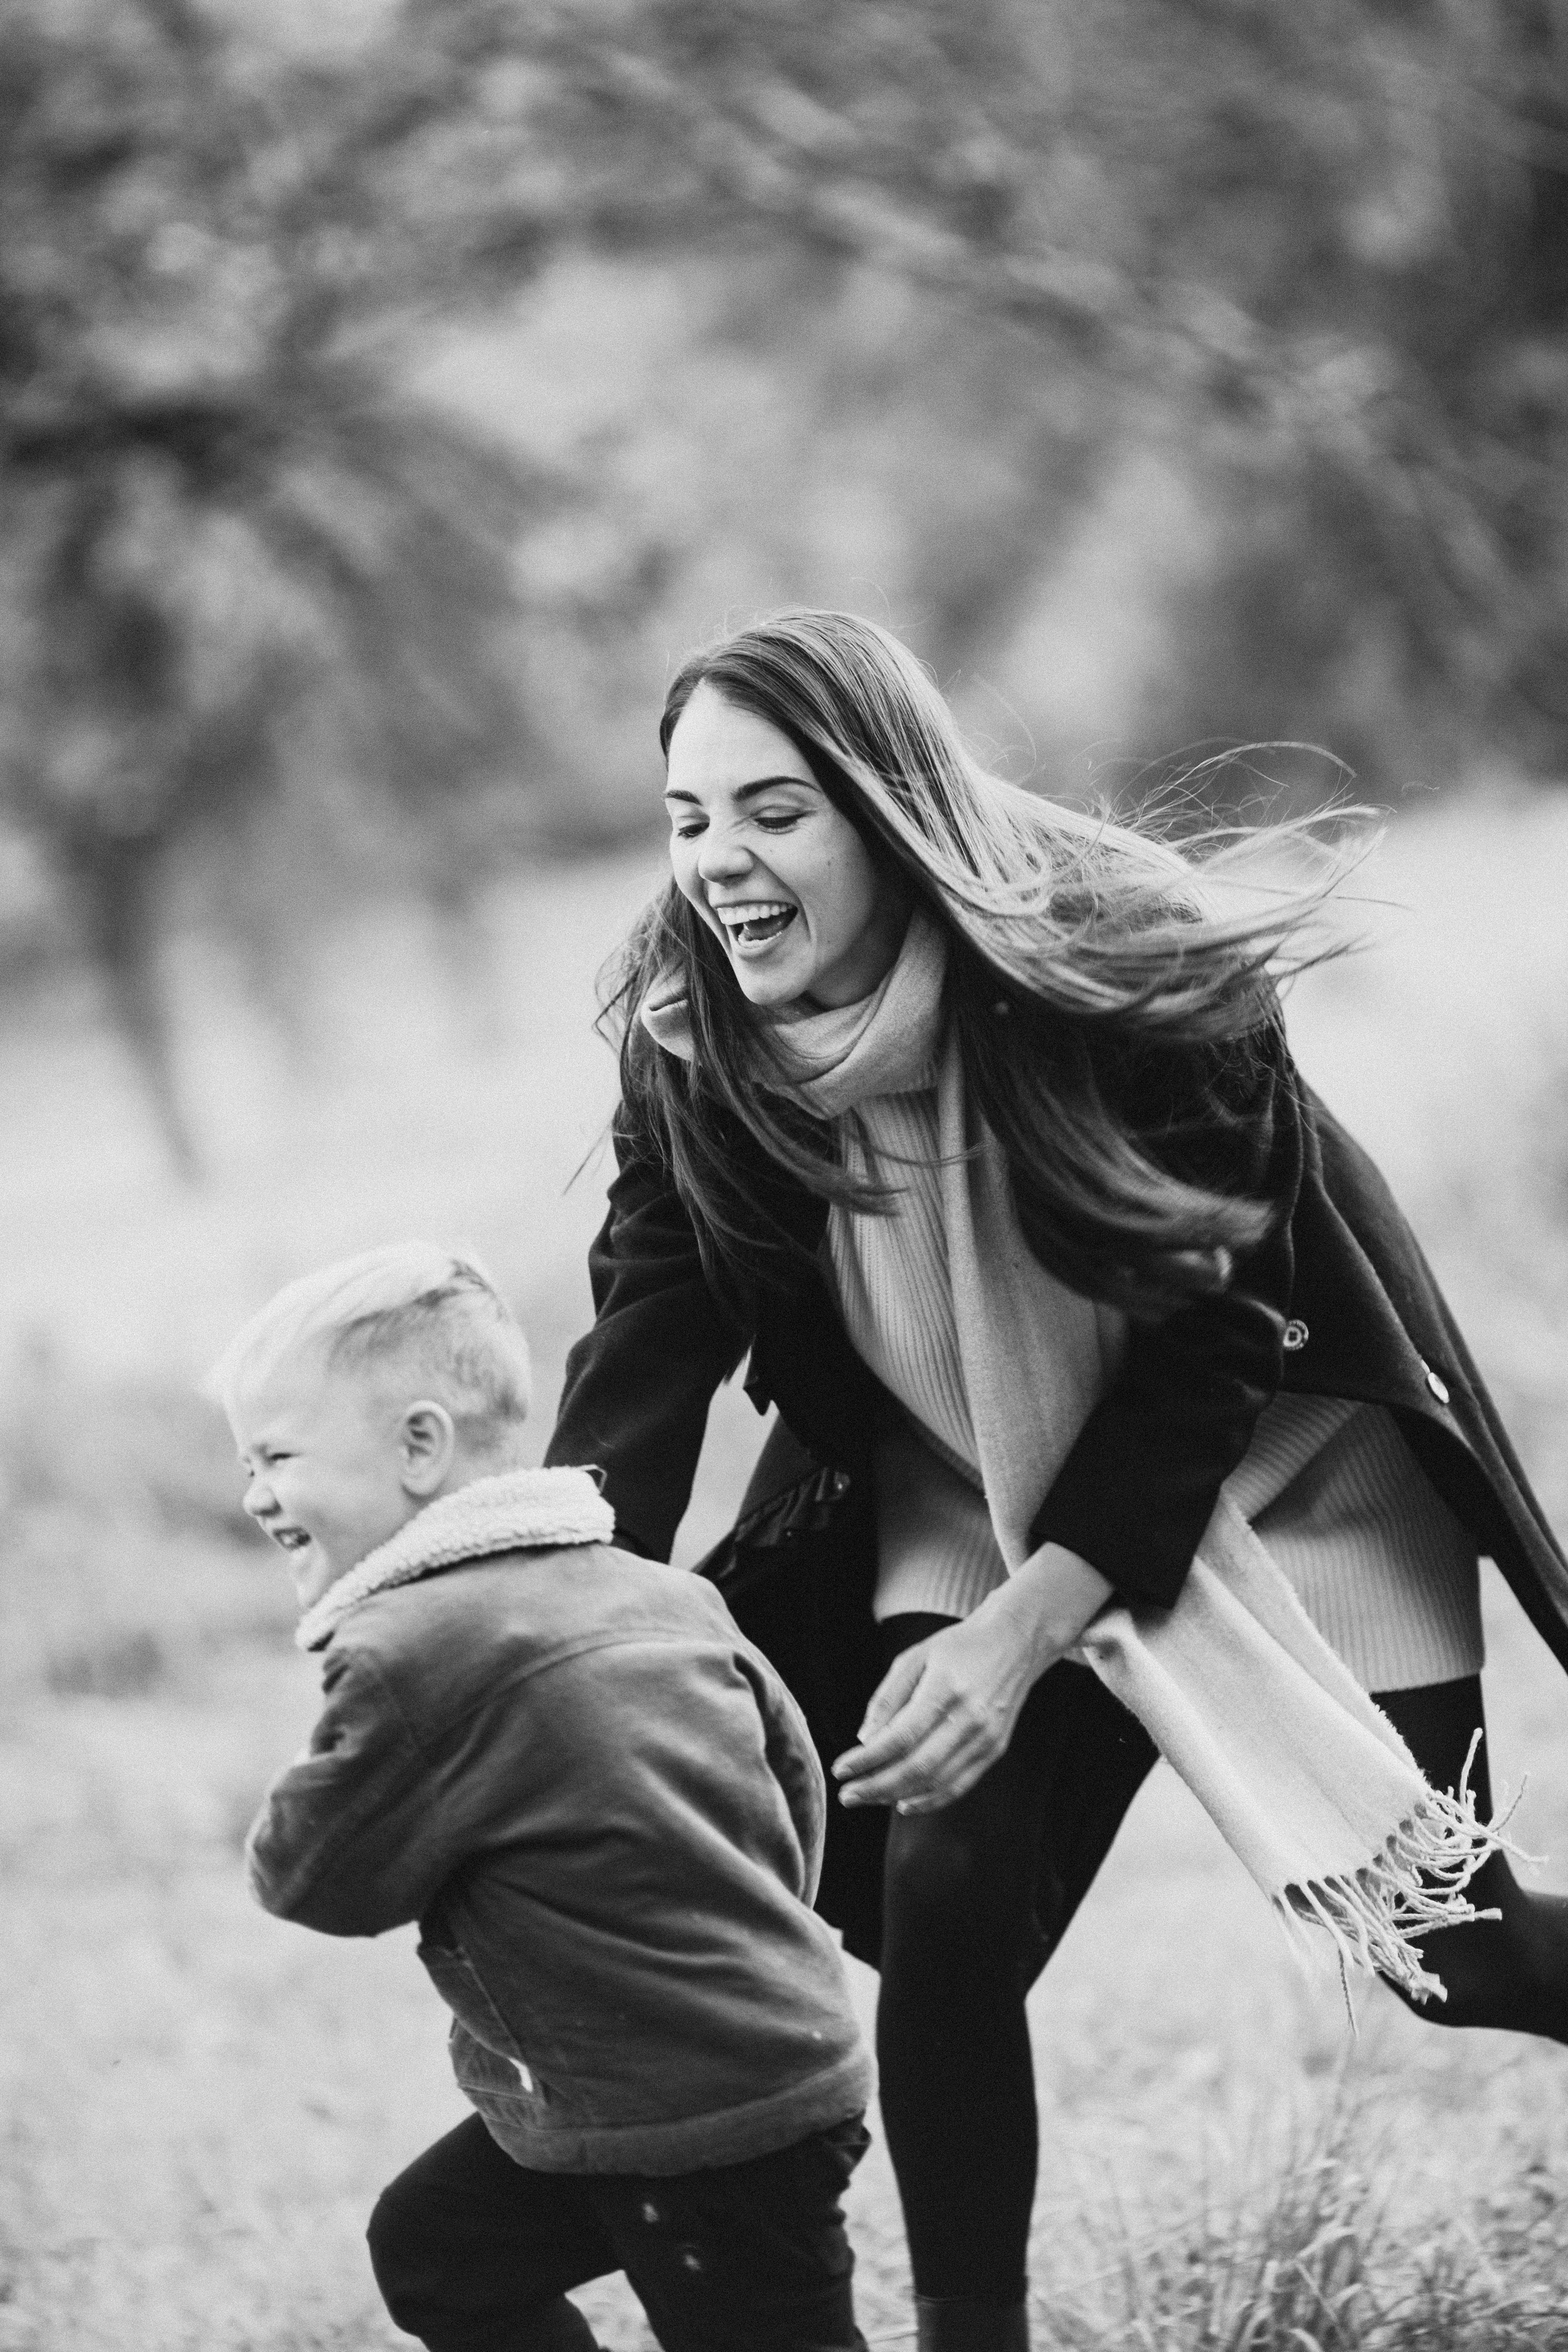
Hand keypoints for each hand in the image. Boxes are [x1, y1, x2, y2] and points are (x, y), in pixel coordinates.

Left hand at [831, 1543, 1112, 1813]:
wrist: (1014, 1642)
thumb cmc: (957, 1647)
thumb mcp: (914, 1657)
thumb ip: (888, 1698)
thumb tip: (865, 1740)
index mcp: (946, 1688)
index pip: (901, 1737)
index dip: (868, 1759)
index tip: (840, 1769)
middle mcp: (970, 1717)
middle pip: (918, 1767)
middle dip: (877, 1786)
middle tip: (847, 1795)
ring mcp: (986, 1738)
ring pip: (937, 1781)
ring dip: (897, 1796)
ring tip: (867, 1798)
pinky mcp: (995, 1750)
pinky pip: (959, 1785)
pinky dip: (930, 1799)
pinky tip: (903, 1803)